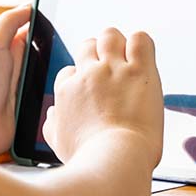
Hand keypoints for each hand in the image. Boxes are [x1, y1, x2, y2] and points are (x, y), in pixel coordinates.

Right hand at [42, 28, 163, 170]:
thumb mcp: (58, 143)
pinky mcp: (139, 70)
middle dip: (97, 53)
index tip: (92, 88)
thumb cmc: (90, 158)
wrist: (113, 160)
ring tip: (127, 59)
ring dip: (118, 44)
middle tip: (110, 69)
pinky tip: (143, 58)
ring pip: (110, 35)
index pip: (69, 71)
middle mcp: (88, 74)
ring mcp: (114, 69)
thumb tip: (54, 113)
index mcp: (68, 91)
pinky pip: (140, 39)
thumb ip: (53, 125)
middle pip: (87, 45)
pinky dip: (142, 44)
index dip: (81, 77)